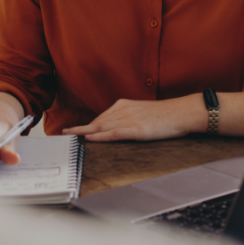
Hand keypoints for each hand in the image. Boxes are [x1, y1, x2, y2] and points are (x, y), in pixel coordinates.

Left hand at [63, 95, 204, 141]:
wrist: (181, 112)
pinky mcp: (135, 129)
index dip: (84, 125)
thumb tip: (115, 128)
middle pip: (96, 122)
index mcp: (123, 105)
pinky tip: (89, 139)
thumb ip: (127, 118)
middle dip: (78, 129)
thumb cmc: (165, 115)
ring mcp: (128, 119)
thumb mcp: (142, 113)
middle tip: (62, 134)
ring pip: (100, 127)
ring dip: (83, 133)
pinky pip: (113, 134)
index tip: (71, 130)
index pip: (100, 118)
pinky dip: (99, 137)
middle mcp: (122, 110)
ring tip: (69, 138)